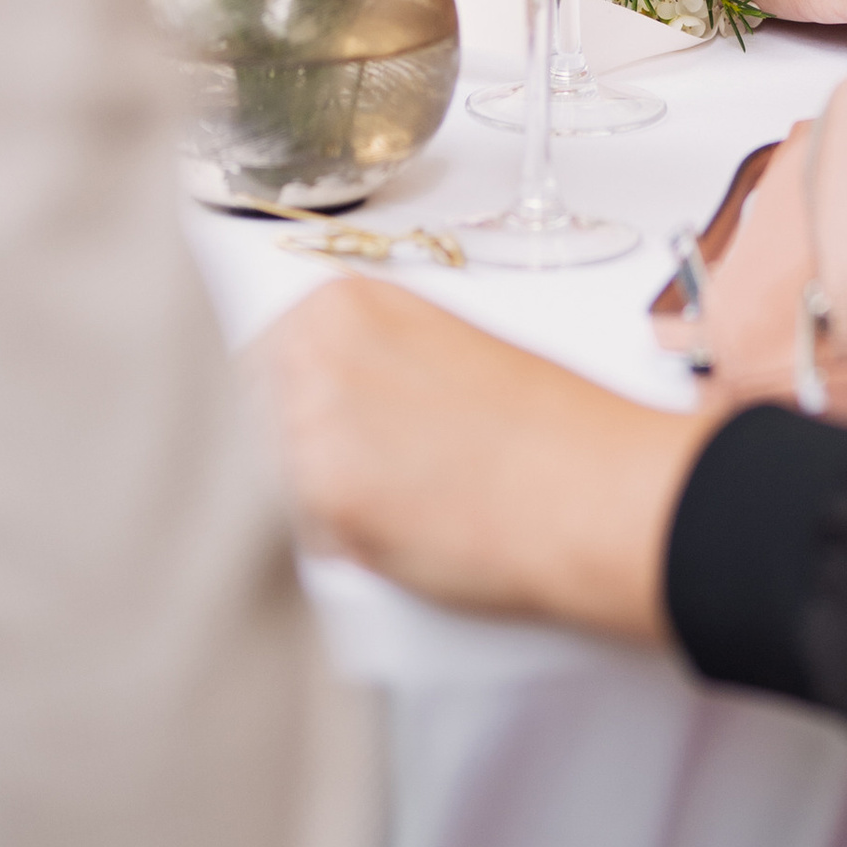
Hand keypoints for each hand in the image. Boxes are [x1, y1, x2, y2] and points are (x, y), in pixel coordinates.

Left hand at [267, 278, 687, 639]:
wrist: (590, 487)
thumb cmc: (544, 421)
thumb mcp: (445, 348)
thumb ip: (370, 357)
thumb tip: (334, 393)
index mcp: (342, 304)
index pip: (267, 351)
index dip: (293, 397)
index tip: (320, 421)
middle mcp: (312, 355)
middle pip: (257, 415)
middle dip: (296, 447)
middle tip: (370, 471)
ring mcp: (309, 432)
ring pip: (274, 479)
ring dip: (318, 497)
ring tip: (402, 500)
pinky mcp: (323, 509)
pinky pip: (307, 535)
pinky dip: (345, 542)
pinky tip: (408, 529)